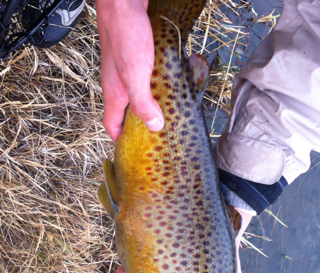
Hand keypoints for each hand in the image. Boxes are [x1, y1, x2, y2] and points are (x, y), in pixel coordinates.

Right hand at [95, 0, 163, 140]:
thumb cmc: (125, 35)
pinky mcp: (137, 57)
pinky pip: (145, 78)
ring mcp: (127, 70)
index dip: (119, 139)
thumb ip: (143, 103)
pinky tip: (168, 85)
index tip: (130, 149)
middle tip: (154, 133)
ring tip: (165, 113)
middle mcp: (118, 84)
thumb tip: (154, 126)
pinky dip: (155, 85)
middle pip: (125, 112)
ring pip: (136, 95)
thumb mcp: (135, 76)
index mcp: (114, 94)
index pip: (111, 124)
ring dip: (149, 104)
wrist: (124, 2)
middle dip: (138, 124)